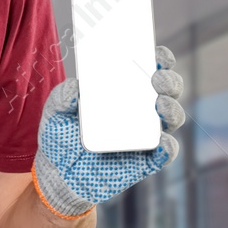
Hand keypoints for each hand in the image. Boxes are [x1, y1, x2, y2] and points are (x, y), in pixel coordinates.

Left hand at [32, 43, 185, 218]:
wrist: (60, 175)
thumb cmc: (61, 135)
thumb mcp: (56, 112)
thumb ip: (62, 96)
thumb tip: (77, 86)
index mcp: (124, 90)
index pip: (148, 68)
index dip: (159, 58)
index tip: (156, 52)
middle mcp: (141, 109)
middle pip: (167, 90)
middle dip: (169, 81)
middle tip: (156, 78)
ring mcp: (147, 134)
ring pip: (172, 117)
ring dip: (172, 108)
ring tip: (159, 104)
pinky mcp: (148, 160)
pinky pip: (165, 152)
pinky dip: (168, 146)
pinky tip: (162, 141)